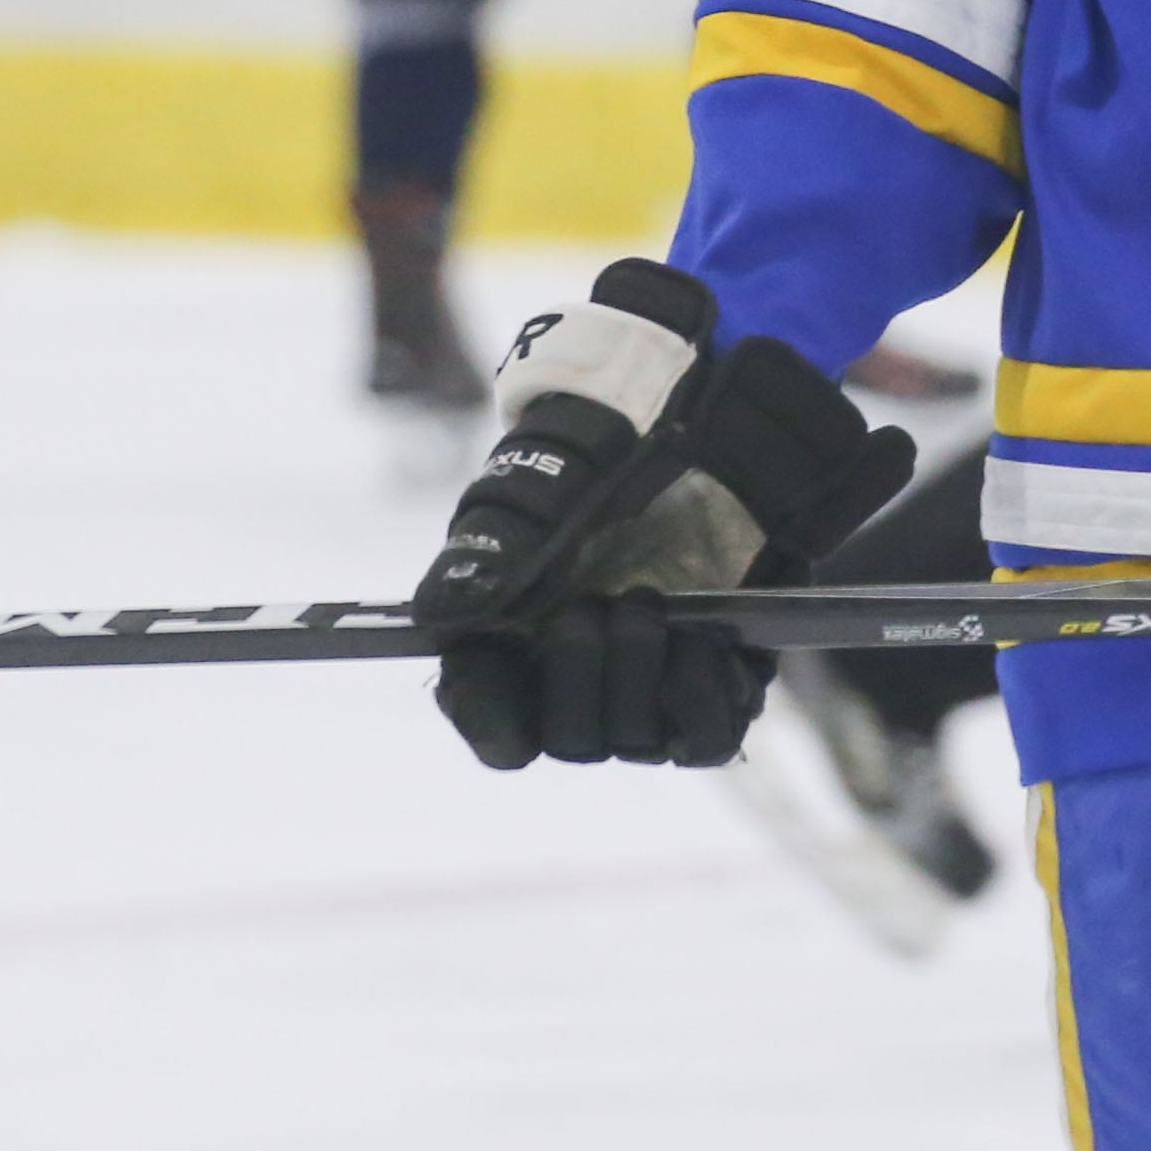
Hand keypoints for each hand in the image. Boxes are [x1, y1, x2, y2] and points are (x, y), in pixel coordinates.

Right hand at [413, 260, 914, 767]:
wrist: (704, 409)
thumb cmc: (605, 441)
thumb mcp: (542, 484)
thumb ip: (493, 553)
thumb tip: (437, 616)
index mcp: (515, 634)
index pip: (490, 720)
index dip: (490, 716)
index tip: (503, 679)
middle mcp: (578, 670)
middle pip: (567, 738)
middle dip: (579, 679)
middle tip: (598, 609)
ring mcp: (647, 676)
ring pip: (634, 741)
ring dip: (641, 680)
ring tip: (651, 605)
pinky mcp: (714, 671)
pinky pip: (707, 735)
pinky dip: (707, 700)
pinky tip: (707, 646)